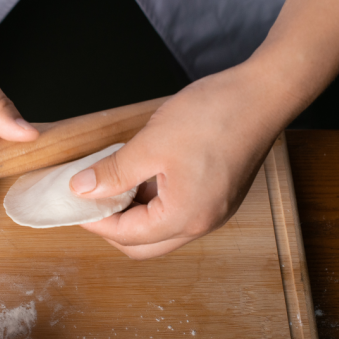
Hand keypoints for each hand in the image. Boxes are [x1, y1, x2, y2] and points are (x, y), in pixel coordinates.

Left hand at [69, 62, 291, 258]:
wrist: (264, 94)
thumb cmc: (214, 116)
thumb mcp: (150, 144)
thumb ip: (113, 172)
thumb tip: (82, 189)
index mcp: (185, 217)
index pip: (127, 237)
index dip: (96, 223)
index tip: (74, 204)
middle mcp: (202, 223)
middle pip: (144, 245)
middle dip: (113, 227)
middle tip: (91, 201)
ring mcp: (213, 212)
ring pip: (161, 230)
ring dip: (134, 215)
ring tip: (113, 184)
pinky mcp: (218, 197)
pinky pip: (177, 212)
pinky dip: (154, 203)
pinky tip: (140, 176)